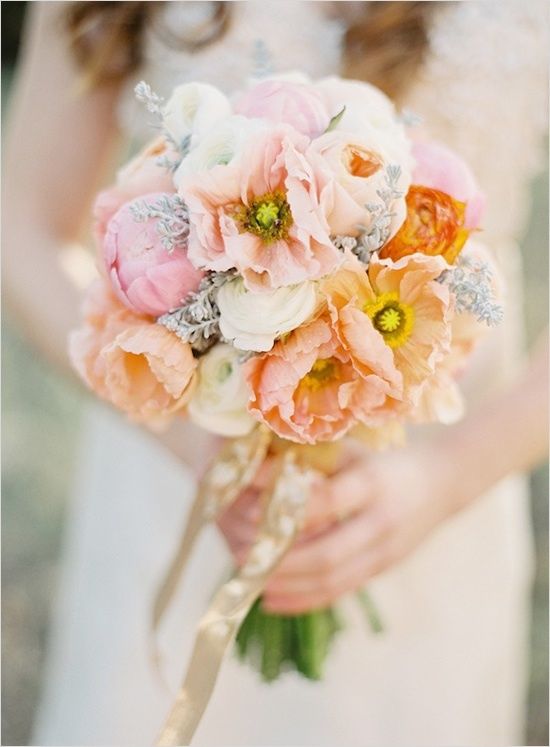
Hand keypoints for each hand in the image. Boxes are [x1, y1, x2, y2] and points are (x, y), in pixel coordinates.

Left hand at [218, 443, 458, 613]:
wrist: (441, 484)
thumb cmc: (384, 461)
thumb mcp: (353, 451)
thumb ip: (311, 461)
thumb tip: (255, 472)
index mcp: (372, 483)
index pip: (328, 501)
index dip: (290, 510)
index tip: (252, 514)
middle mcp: (382, 520)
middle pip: (329, 553)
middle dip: (283, 561)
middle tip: (245, 558)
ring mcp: (385, 550)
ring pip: (333, 580)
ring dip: (290, 587)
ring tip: (254, 584)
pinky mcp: (383, 568)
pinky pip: (341, 590)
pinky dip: (306, 600)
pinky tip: (275, 600)